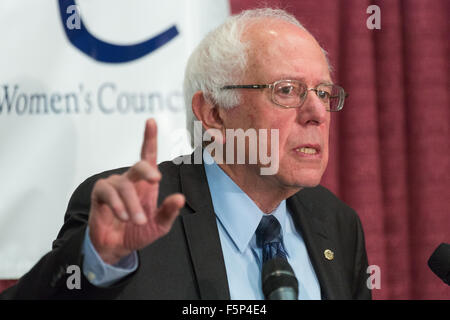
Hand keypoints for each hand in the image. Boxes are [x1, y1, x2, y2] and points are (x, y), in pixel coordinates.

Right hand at [88, 119, 184, 264]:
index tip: (151, 121)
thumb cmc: (138, 232)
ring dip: (132, 204)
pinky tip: (123, 216)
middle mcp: (130, 181)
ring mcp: (114, 186)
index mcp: (146, 184)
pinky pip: (107, 191)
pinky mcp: (100, 195)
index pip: (148, 156)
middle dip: (148, 170)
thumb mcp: (159, 226)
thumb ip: (168, 212)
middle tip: (156, 180)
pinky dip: (117, 204)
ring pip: (124, 184)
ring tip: (137, 220)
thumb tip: (180, 198)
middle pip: (138, 165)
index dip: (149, 138)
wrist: (116, 248)